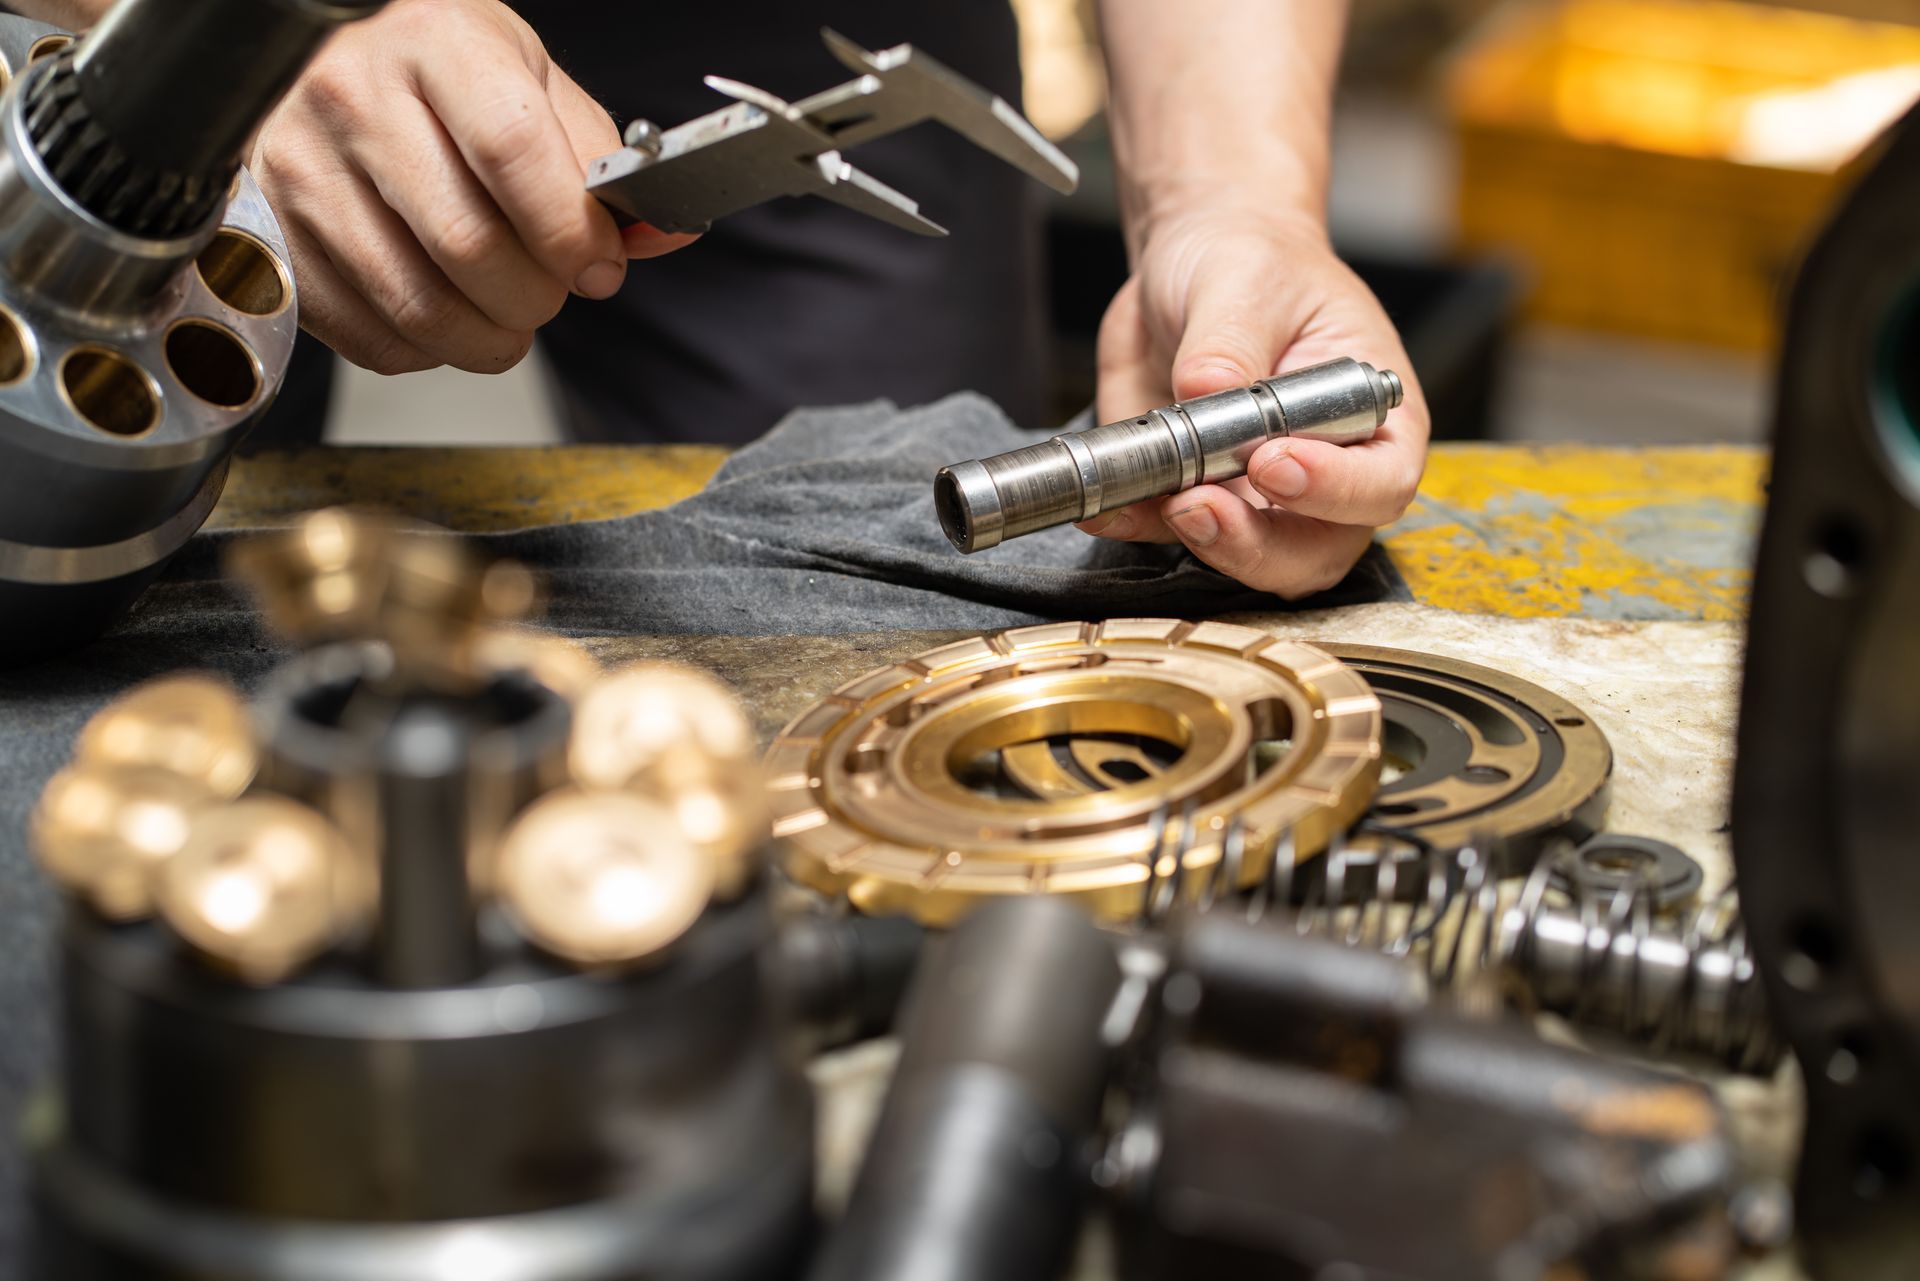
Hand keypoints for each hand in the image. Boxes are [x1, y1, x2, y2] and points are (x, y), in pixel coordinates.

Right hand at [248, 0, 696, 374]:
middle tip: (551, 294)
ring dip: (487, 340)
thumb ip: (594, 158)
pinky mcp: (273, 236)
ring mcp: (301, 168)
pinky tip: (443, 314)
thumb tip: (659, 233)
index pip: (512, 150)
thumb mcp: (523, 76)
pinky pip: (368, 334)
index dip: (568, 231)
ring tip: (507, 318)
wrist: (316, 60)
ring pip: (417, 305)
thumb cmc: (431, 67)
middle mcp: (354, 98)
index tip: (598, 266)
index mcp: (434, 43)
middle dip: (536, 299)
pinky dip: (425, 350)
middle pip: (468, 245)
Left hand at [1084, 209, 1428, 597]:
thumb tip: (1207, 389)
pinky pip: (1166, 534)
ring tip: (1161, 502)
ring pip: (1248, 560)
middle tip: (1202, 504)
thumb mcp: (1245, 278)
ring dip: (1202, 547)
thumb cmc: (1251, 262)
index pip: (1380, 482)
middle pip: (1316, 551)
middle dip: (1258, 544)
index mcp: (1370, 415)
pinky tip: (1107, 506)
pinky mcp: (1192, 495)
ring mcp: (1257, 495)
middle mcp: (1325, 471)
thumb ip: (1230, 341)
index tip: (1274, 461)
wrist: (1191, 264)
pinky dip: (1136, 527)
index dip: (1334, 490)